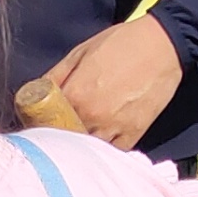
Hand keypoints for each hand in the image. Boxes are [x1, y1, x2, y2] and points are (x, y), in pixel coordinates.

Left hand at [35, 10, 180, 148]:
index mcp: (75, 95)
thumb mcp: (79, 53)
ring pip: (87, 150)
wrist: (163, 45)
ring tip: (78, 138)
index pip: (44, 122)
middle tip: (57, 132)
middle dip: (58, 137)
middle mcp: (92, 116)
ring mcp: (114, 128)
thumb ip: (56, 75)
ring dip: (81, 146)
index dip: (39, 124)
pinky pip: (113, 152)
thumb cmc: (120, 43)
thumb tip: (34, 92)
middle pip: (64, 140)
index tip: (39, 124)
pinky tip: (100, 142)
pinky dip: (105, 150)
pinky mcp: (134, 133)